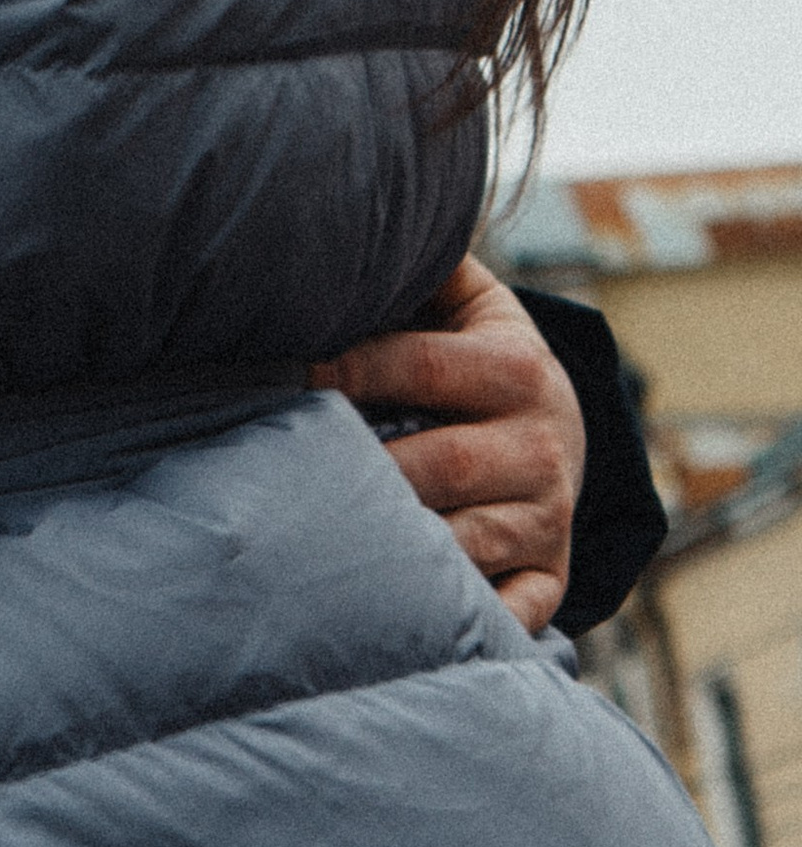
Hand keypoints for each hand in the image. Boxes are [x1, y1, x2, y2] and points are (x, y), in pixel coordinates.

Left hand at [313, 255, 585, 633]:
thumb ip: (421, 268)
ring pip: (461, 545)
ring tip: (316, 541)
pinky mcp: (549, 579)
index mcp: (518, 369)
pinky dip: (460, 620)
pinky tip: (399, 617)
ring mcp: (547, 521)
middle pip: (436, 465)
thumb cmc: (479, 360)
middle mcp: (543, 448)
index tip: (283, 374)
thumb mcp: (468, 302)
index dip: (344, 368)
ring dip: (393, 550)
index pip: (420, 367)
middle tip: (282, 474)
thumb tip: (340, 226)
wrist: (563, 432)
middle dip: (358, 472)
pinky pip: (505, 612)